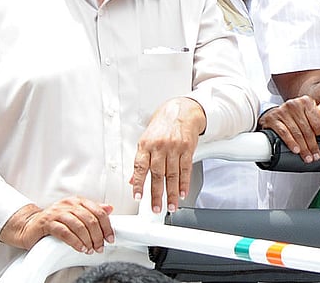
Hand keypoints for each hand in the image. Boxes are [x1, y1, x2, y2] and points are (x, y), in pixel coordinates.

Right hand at [0, 198, 113, 253]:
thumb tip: (110, 208)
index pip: (98, 212)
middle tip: (100, 247)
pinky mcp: (47, 222)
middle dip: (98, 236)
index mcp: (77, 201)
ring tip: (90, 250)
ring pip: (79, 226)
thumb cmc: (54, 221)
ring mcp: (57, 212)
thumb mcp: (75, 214)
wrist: (29, 226)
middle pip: (90, 220)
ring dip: (87, 240)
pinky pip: (65, 232)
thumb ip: (92, 211)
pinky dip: (75, 242)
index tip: (110, 238)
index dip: (107, 226)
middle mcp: (68, 204)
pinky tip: (80, 248)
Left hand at [131, 97, 205, 213]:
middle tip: (156, 208)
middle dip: (157, 194)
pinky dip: (184, 183)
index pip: (140, 167)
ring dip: (172, 193)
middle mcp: (160, 147)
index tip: (137, 197)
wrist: (181, 110)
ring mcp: (174, 148)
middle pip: (158, 174)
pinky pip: (185, 169)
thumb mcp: (146, 139)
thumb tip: (132, 179)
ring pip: (173, 174)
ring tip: (171, 205)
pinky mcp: (187, 149)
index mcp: (146, 145)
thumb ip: (141, 160)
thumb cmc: (163, 125)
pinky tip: (183, 192)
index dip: (138, 183)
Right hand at [259, 96, 319, 162]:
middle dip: (312, 145)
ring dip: (303, 147)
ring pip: (296, 132)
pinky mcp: (272, 119)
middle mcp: (295, 104)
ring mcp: (282, 111)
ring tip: (307, 156)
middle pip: (307, 129)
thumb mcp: (315, 116)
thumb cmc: (298, 117)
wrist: (277, 115)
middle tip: (315, 155)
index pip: (317, 119)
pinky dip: (291, 142)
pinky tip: (295, 149)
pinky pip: (284, 133)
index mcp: (307, 102)